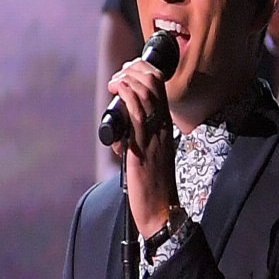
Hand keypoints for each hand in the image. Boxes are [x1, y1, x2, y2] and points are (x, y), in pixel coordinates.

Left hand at [104, 55, 178, 238]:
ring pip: (145, 90)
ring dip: (126, 78)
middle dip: (132, 69)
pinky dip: (125, 92)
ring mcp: (154, 133)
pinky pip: (137, 109)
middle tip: (117, 79)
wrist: (160, 209)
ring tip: (114, 84)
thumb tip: (119, 128)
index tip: (125, 74)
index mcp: (165, 125)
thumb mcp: (148, 152)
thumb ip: (138, 136)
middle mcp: (162, 125)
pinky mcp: (142, 143)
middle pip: (153, 81)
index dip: (141, 69)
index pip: (159, 85)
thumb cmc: (153, 185)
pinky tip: (115, 90)